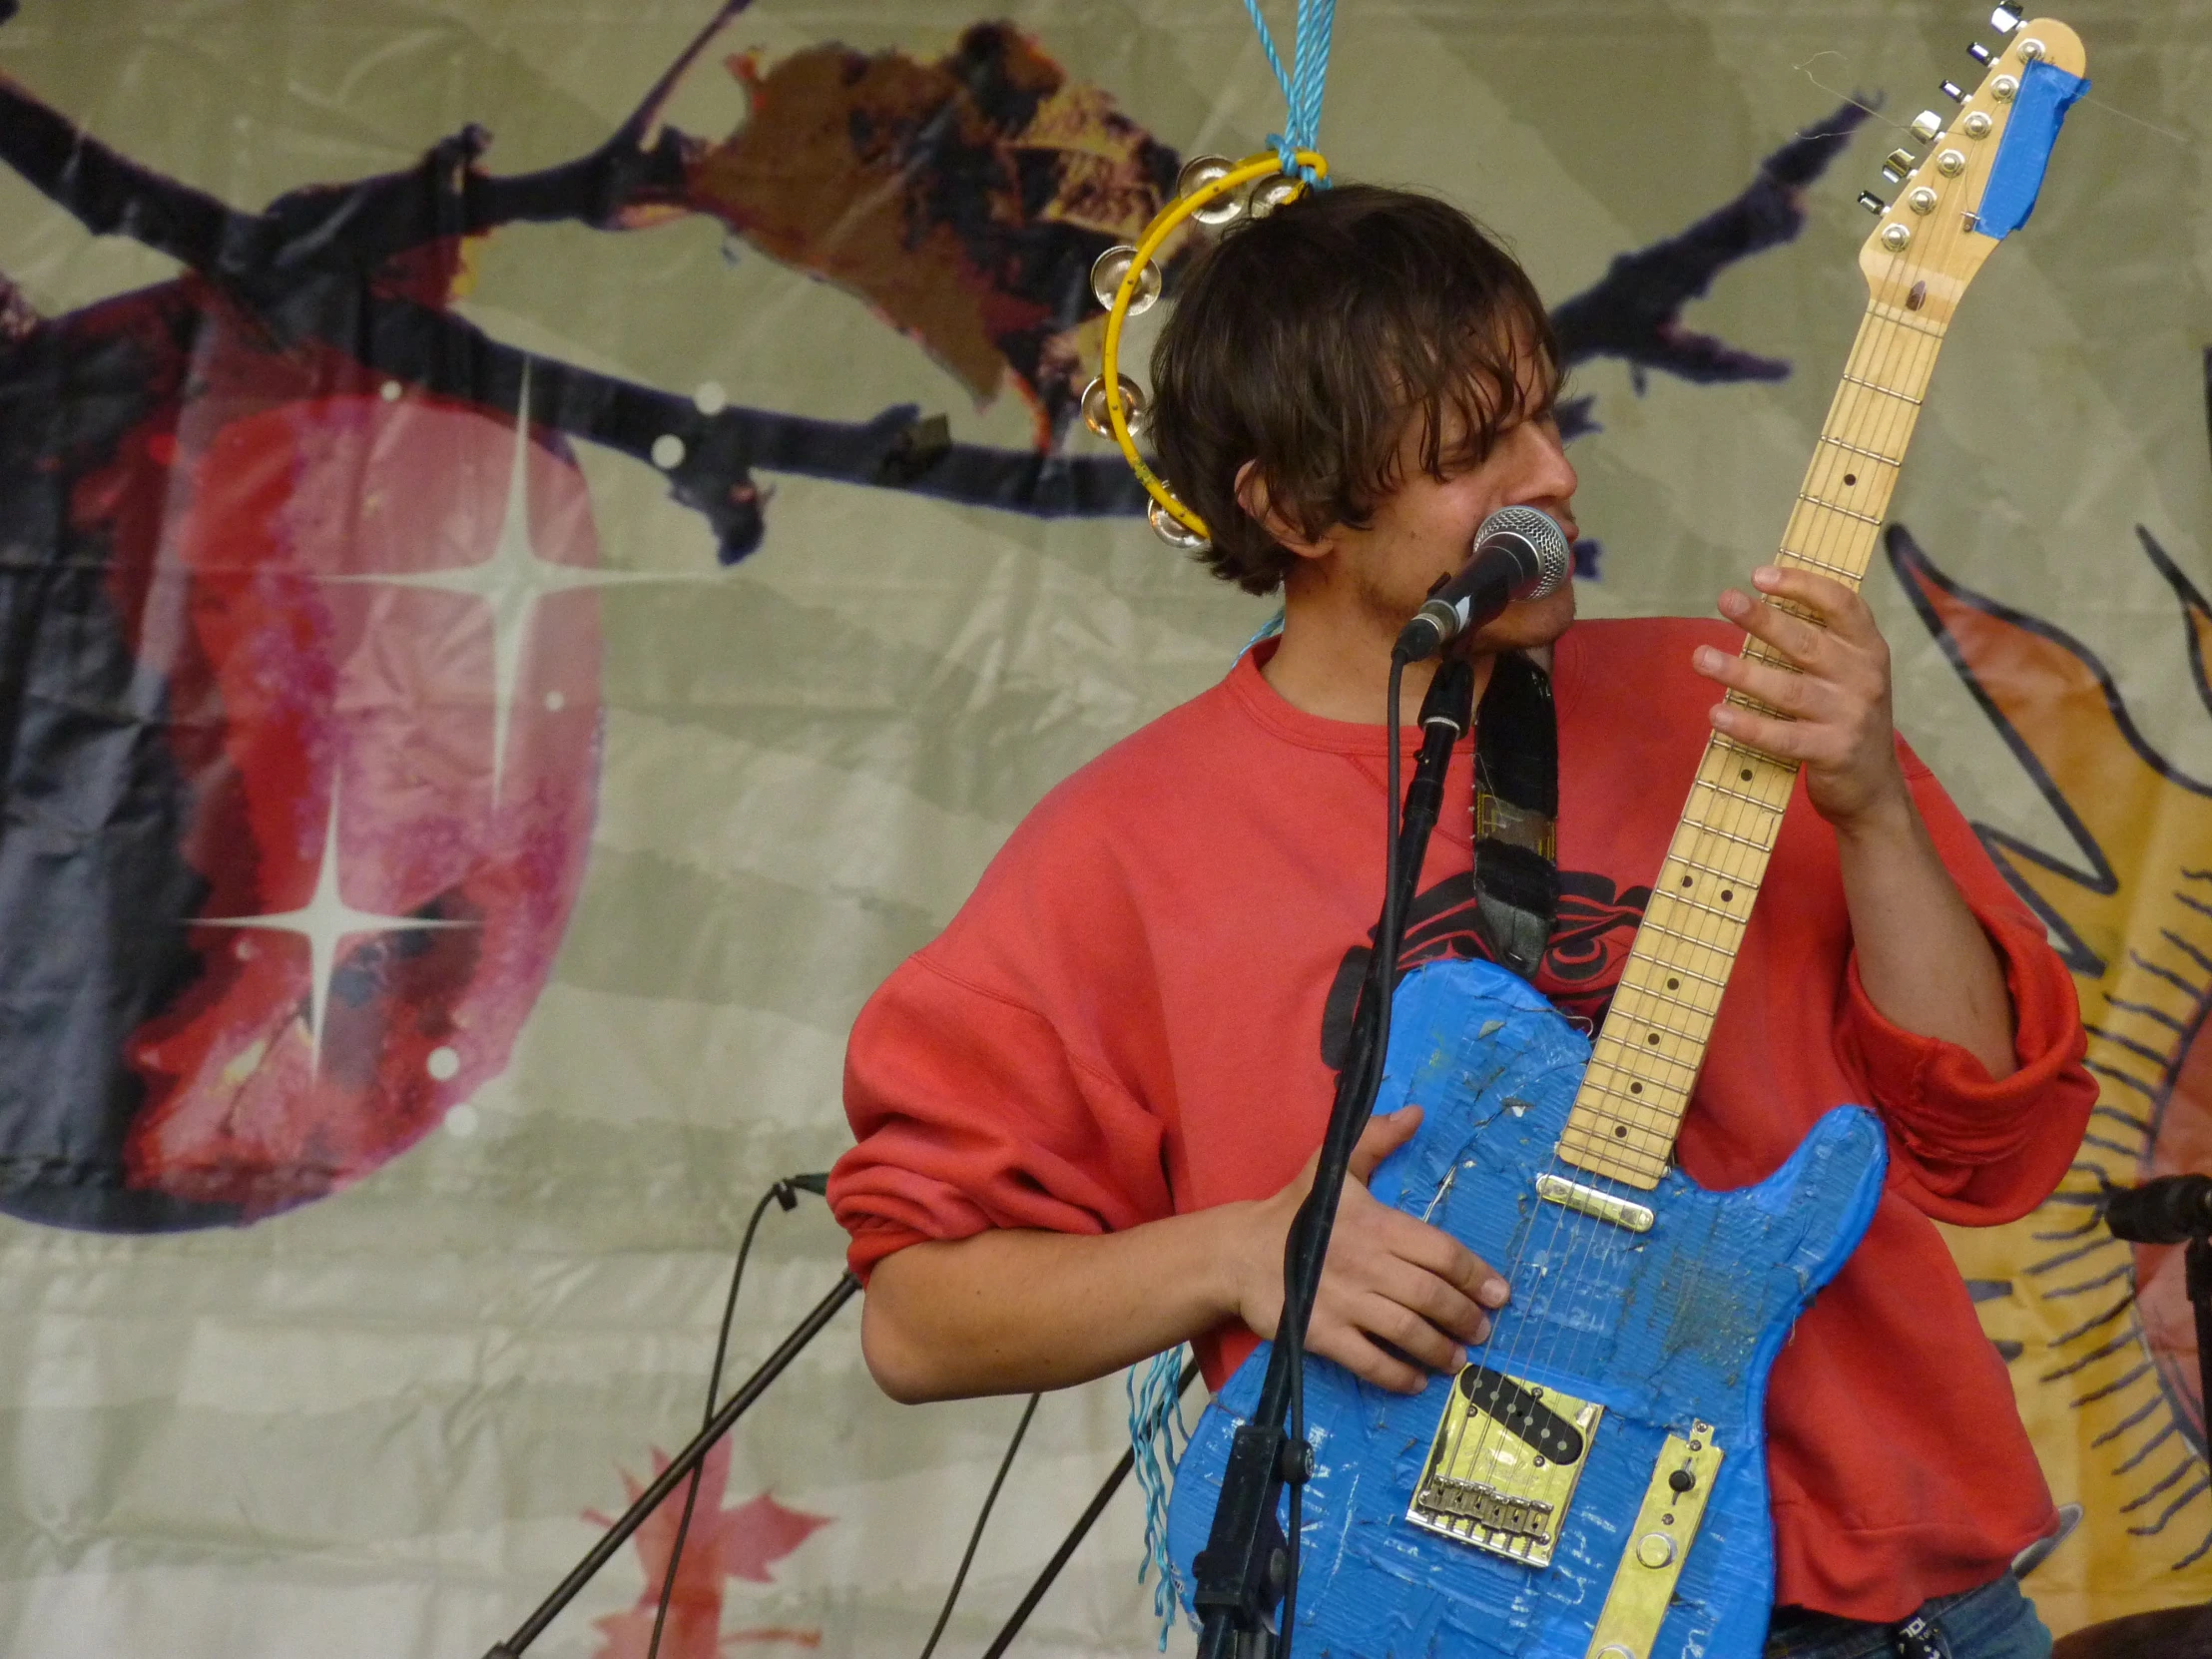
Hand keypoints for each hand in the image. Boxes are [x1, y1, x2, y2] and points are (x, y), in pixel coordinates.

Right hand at [1229, 1106, 1509, 1393]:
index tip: (1499, 1294)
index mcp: (1377, 1224)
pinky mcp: (1323, 1335)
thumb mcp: (1334, 1167)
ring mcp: (1345, 1303)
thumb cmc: (1294, 1211)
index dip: (1476, 1274)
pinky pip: (1370, 1362)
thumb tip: (1416, 1113)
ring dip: (1441, 1349)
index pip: (1441, 1252)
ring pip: (1408, 1332)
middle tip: (1483, 1331)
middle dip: (1465, 1316)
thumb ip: (1376, 1138)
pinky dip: (1399, 1376)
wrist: (1239, 1253)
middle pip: (1432, 1296)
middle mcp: (1367, 1264)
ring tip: (1459, 1359)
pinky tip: (1417, 1381)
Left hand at [1696, 565, 1908, 828]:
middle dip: (1763, 619)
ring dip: (1740, 672)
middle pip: (1806, 642)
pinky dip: (1748, 725)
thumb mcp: (1848, 673)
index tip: (1760, 575)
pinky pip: (1782, 736)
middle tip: (1725, 600)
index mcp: (1868, 648)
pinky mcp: (1831, 751)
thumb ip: (1819, 643)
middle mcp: (1863, 677)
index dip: (1803, 585)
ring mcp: (1849, 715)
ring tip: (1701, 658)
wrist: (1873, 786)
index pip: (1842, 604)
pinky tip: (1717, 714)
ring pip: (1788, 689)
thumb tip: (1758, 604)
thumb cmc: (1846, 716)